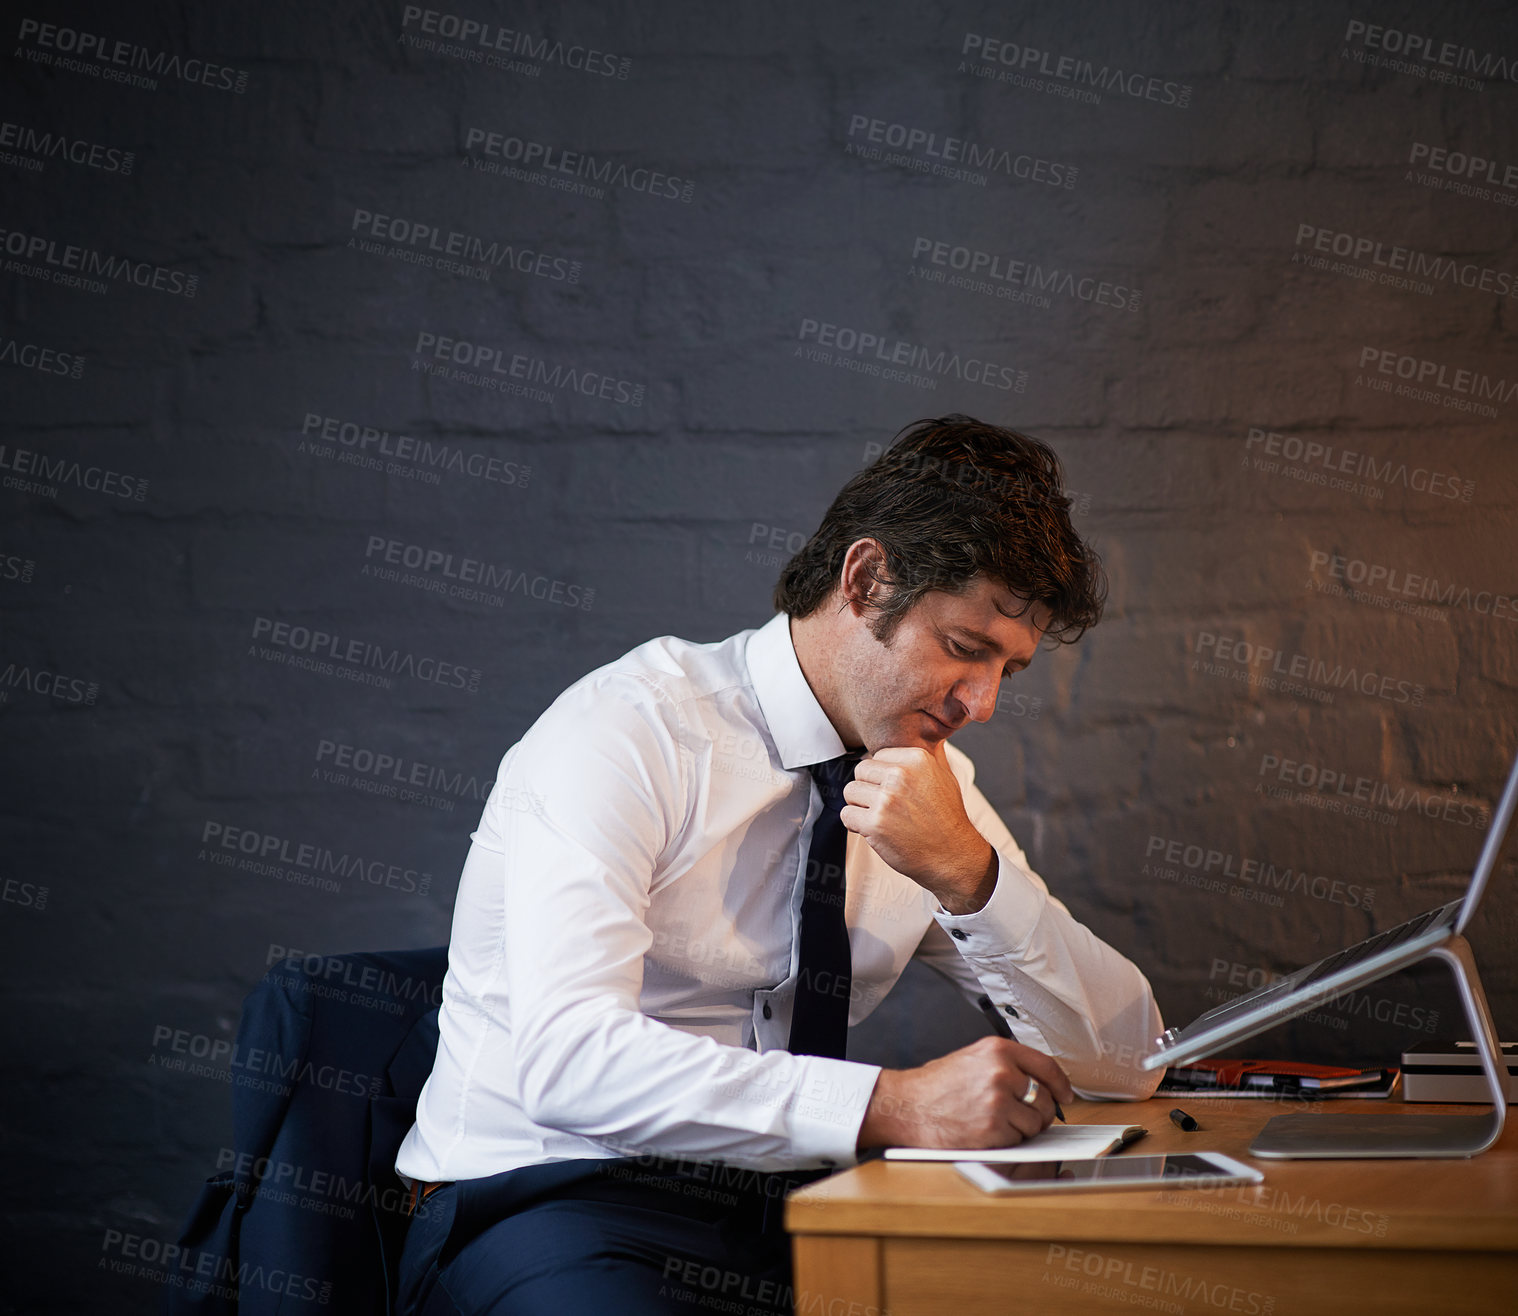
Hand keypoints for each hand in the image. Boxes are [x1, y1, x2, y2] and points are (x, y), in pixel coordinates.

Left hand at [840, 743, 995, 912]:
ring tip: (881, 817)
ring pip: (850, 791)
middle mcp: (901, 775)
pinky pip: (847, 814)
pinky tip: (874, 830)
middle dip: (868, 789)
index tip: (893, 791)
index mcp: (916, 759)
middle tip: (885, 806)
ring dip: (860, 806)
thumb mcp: (945, 776)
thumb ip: (931, 753)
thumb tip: (930, 731)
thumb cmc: (948, 817)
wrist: (953, 855)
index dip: (881, 776)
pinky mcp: (875, 823)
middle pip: (860, 771)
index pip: (877, 756)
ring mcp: (887, 799)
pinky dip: (855, 824)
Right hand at [857, 1037, 1074, 1150]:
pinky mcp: (993, 1129)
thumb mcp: (971, 1059)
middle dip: (1037, 1113)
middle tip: (1019, 1116)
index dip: (1061, 1084)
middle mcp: (1002, 1072)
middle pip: (1044, 1100)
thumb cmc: (934, 1086)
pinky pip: (1017, 1141)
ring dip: (1020, 1130)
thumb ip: (1005, 1065)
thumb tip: (1038, 1083)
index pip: (1046, 1066)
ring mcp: (998, 1101)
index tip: (1065, 1095)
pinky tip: (985, 1133)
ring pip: (1033, 1125)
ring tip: (993, 1123)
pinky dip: (1006, 1142)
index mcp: (997, 1050)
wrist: (906, 1105)